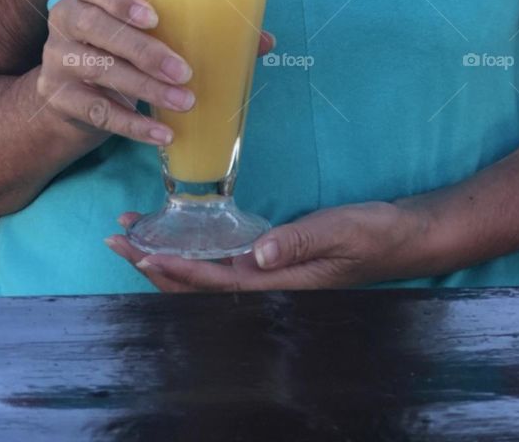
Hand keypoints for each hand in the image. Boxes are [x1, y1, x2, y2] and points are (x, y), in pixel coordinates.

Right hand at [39, 0, 274, 145]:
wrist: (68, 98)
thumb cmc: (123, 49)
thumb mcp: (149, 31)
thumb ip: (200, 26)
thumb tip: (264, 40)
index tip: (153, 16)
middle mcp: (65, 20)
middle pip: (96, 28)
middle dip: (144, 50)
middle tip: (184, 71)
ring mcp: (57, 61)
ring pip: (99, 71)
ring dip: (146, 88)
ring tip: (185, 103)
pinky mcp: (59, 99)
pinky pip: (97, 111)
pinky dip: (133, 124)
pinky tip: (162, 133)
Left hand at [105, 201, 416, 291]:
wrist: (402, 238)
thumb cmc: (372, 234)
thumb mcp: (338, 231)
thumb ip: (296, 243)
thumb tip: (255, 255)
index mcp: (278, 284)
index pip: (213, 281)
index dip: (172, 268)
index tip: (138, 251)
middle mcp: (267, 287)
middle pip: (198, 285)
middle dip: (154, 265)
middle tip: (117, 239)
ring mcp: (269, 278)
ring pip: (206, 277)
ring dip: (168, 260)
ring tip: (134, 236)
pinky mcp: (273, 264)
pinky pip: (223, 266)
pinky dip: (193, 254)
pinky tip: (179, 239)